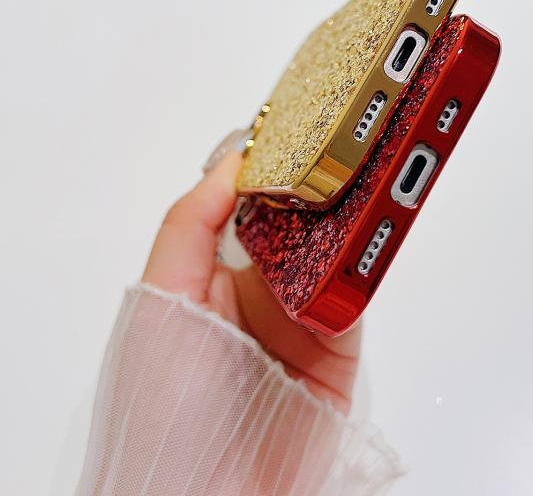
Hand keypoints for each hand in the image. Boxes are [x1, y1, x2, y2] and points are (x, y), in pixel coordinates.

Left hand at [142, 146, 359, 413]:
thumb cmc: (164, 407)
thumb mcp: (162, 299)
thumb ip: (191, 225)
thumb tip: (230, 162)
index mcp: (210, 271)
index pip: (246, 201)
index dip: (272, 164)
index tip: (298, 126)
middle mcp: (255, 289)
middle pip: (297, 220)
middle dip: (321, 185)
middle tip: (347, 144)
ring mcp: (298, 316)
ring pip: (331, 251)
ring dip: (349, 220)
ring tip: (367, 178)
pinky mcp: (336, 347)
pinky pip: (356, 295)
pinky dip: (364, 268)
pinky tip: (369, 239)